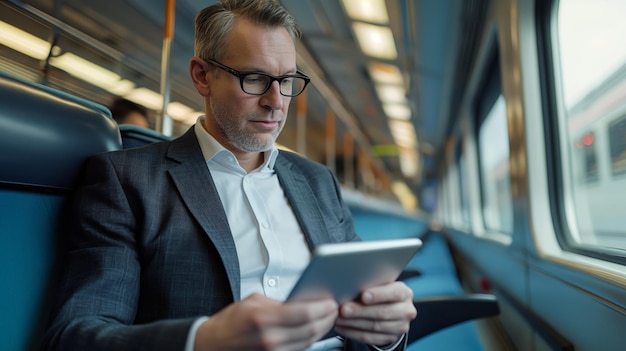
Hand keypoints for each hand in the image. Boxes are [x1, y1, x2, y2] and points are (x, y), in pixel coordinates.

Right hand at [194, 293, 337, 350]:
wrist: (212, 345)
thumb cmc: (230, 322)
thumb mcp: (252, 302)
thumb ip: (278, 302)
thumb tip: (301, 300)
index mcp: (263, 319)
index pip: (303, 313)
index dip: (322, 308)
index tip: (331, 301)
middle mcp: (269, 339)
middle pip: (310, 329)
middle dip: (326, 318)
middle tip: (335, 308)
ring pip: (308, 342)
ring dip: (322, 330)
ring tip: (328, 318)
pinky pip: (299, 350)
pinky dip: (311, 340)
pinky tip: (315, 330)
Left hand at [334, 281, 416, 345]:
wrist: (389, 307)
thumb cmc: (380, 291)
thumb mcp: (380, 284)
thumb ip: (371, 284)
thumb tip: (349, 284)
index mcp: (405, 292)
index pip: (394, 293)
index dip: (379, 295)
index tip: (363, 295)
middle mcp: (406, 310)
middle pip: (383, 312)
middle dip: (361, 311)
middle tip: (344, 309)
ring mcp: (400, 326)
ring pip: (375, 326)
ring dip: (354, 323)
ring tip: (339, 318)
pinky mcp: (391, 338)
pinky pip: (370, 338)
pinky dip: (353, 333)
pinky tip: (342, 327)